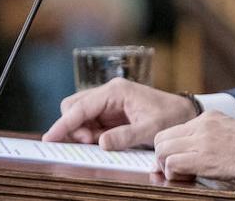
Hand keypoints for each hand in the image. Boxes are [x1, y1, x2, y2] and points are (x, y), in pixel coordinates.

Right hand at [41, 78, 197, 148]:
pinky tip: (103, 140)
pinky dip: (90, 133)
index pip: (80, 107)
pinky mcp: (111, 111)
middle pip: (74, 106)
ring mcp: (109, 101)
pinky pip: (90, 122)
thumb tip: (100, 143)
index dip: (63, 124)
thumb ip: (125, 136)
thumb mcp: (150, 129)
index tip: (50, 138)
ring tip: (100, 142)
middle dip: (73, 126)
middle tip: (90, 142)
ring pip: (80, 114)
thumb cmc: (170, 117)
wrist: (184, 113)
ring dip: (82, 131)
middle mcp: (109, 92)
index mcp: (116, 91)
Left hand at [153, 111, 234, 186]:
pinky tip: (188, 180)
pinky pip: (173, 164)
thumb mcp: (232, 135)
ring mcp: (203, 139)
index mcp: (210, 117)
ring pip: (163, 151)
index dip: (169, 149)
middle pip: (162, 139)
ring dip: (167, 168)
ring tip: (183, 177)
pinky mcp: (205, 157)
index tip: (173, 163)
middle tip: (174, 173)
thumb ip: (210, 138)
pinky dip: (174, 175)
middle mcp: (204, 124)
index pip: (173, 130)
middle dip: (163, 158)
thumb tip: (189, 156)